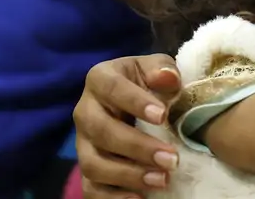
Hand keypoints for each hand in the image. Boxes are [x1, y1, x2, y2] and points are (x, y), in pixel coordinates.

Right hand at [75, 54, 183, 197]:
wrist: (134, 103)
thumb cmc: (147, 83)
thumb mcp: (156, 68)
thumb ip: (162, 69)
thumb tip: (167, 78)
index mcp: (100, 79)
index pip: (112, 88)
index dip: (135, 102)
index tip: (162, 116)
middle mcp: (85, 111)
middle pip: (101, 131)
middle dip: (137, 147)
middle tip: (171, 159)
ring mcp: (83, 144)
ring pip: (94, 164)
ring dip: (128, 175)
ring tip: (162, 179)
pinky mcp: (87, 170)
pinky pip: (91, 189)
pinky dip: (113, 198)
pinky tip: (140, 198)